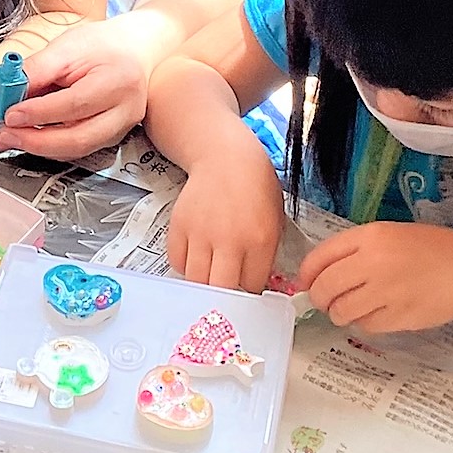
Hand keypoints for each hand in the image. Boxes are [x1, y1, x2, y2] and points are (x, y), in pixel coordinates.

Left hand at [0, 18, 149, 158]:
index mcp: (118, 80)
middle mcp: (126, 110)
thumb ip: (37, 69)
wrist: (133, 50)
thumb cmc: (103, 45)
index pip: (75, 104)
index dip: (39, 113)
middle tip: (6, 134)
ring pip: (78, 149)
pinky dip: (52, 146)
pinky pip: (79, 149)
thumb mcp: (67, 45)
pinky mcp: (112, 138)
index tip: (10, 114)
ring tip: (13, 136)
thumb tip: (8, 92)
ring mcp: (122, 128)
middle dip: (36, 141)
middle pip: (79, 138)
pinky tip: (32, 136)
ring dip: (40, 147)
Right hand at [168, 142, 283, 291]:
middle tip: (227, 292)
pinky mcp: (179, 225)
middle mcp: (229, 239)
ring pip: (196, 281)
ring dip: (204, 283)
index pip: (252, 287)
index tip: (247, 289)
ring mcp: (201, 232)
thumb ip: (266, 254)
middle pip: (221, 290)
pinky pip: (178, 262)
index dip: (250, 292)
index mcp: (260, 239)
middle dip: (225, 297)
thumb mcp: (275, 219)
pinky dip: (186, 265)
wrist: (226, 156)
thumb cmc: (255, 187)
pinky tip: (197, 256)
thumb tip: (255, 285)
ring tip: (211, 274)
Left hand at [298, 222, 452, 333]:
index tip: (305, 282)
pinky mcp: (398, 318)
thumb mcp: (392, 233)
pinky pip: (365, 326)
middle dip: (319, 297)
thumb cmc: (435, 248)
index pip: (320, 257)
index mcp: (371, 236)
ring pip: (341, 311)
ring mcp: (386, 293)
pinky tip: (376, 313)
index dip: (306, 273)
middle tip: (324, 300)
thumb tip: (321, 272)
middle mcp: (374, 263)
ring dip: (339, 313)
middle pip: (325, 288)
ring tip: (350, 307)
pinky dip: (364, 322)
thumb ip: (357, 249)